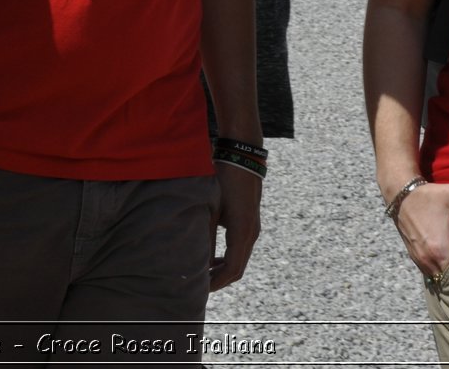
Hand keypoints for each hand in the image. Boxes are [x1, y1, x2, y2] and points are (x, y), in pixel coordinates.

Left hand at [209, 160, 262, 289]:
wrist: (242, 159)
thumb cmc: (223, 182)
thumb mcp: (210, 208)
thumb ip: (204, 234)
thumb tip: (196, 258)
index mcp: (242, 234)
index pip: (232, 270)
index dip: (216, 282)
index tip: (200, 288)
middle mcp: (251, 234)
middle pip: (237, 269)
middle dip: (219, 280)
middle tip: (198, 286)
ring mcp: (252, 229)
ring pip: (239, 259)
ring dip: (222, 269)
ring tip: (202, 274)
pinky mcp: (249, 222)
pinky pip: (239, 249)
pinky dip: (226, 257)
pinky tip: (211, 256)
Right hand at [393, 180, 448, 279]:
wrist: (400, 193)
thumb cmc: (429, 195)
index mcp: (440, 248)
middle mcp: (427, 257)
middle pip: (447, 280)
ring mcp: (418, 257)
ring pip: (436, 278)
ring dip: (448, 277)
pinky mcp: (413, 254)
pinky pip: (427, 271)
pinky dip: (438, 272)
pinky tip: (448, 269)